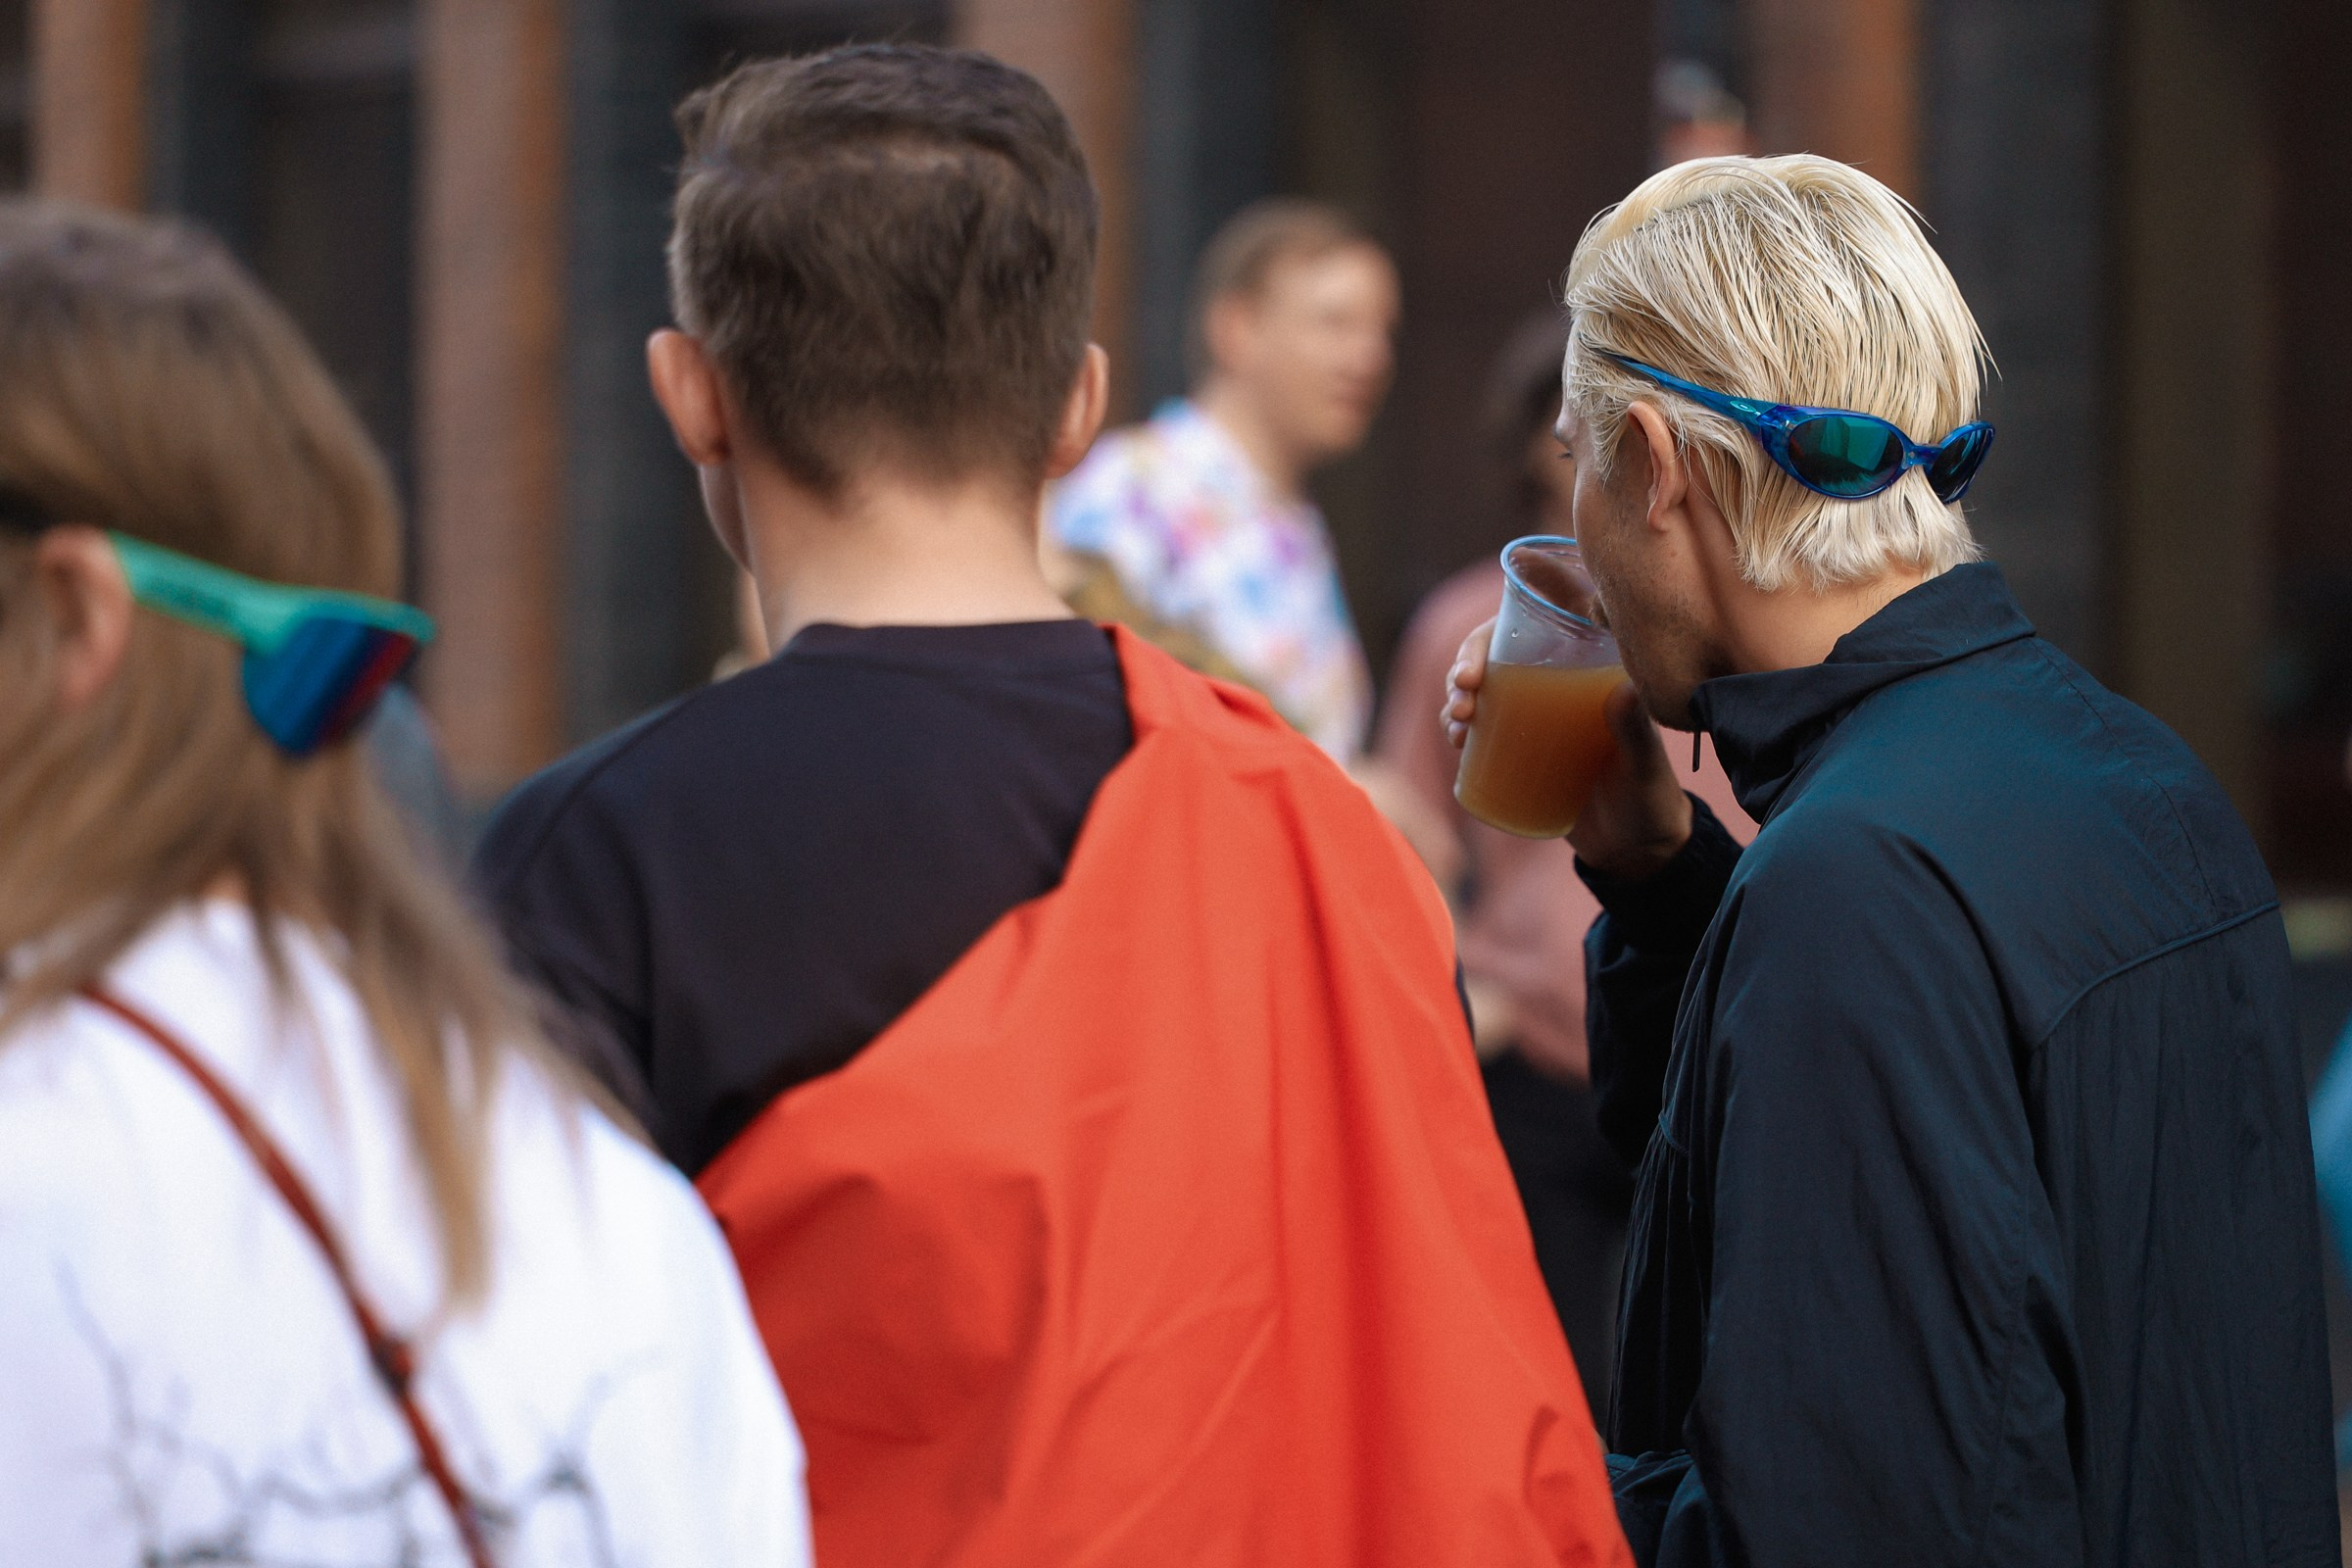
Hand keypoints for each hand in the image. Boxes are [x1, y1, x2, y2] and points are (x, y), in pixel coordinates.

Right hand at [1443, 618, 1691, 881]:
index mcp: (1589, 668)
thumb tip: (1623, 690)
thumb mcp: (1645, 765)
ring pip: (1483, 690)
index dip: (1493, 637)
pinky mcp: (1521, 750)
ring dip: (1456, 698)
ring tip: (1458, 725)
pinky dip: (1460, 727)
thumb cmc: (1650, 798)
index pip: (1534, 630)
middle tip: (1462, 697)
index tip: (1475, 669)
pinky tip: (1456, 739)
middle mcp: (1558, 683)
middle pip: (1497, 655)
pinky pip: (1483, 728)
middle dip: (1465, 667)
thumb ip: (1635, 732)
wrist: (1635, 848)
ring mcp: (1536, 717)